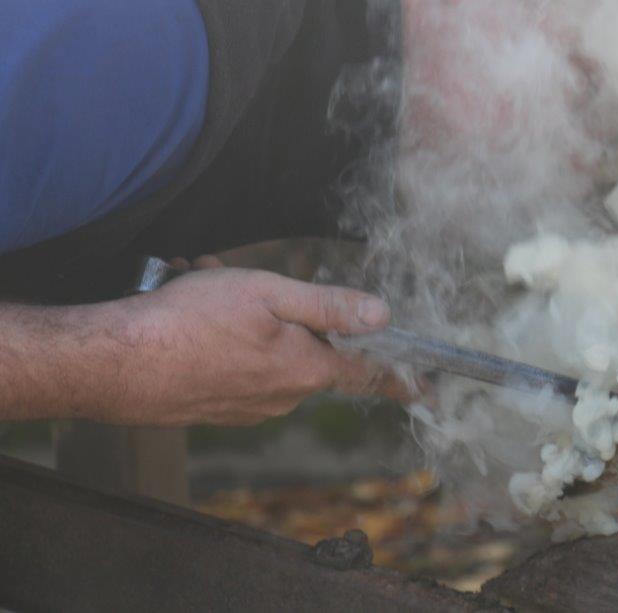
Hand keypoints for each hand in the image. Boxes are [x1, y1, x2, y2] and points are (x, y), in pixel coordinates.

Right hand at [83, 266, 393, 425]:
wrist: (114, 364)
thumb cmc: (190, 324)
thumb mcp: (270, 296)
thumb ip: (330, 306)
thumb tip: (383, 315)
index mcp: (307, 370)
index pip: (369, 375)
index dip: (401, 378)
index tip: (430, 389)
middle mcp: (283, 398)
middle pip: (308, 349)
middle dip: (283, 311)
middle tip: (238, 283)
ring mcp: (246, 407)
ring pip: (264, 351)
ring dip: (243, 317)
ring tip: (201, 288)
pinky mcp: (214, 407)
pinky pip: (233, 364)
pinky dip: (217, 335)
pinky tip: (188, 310)